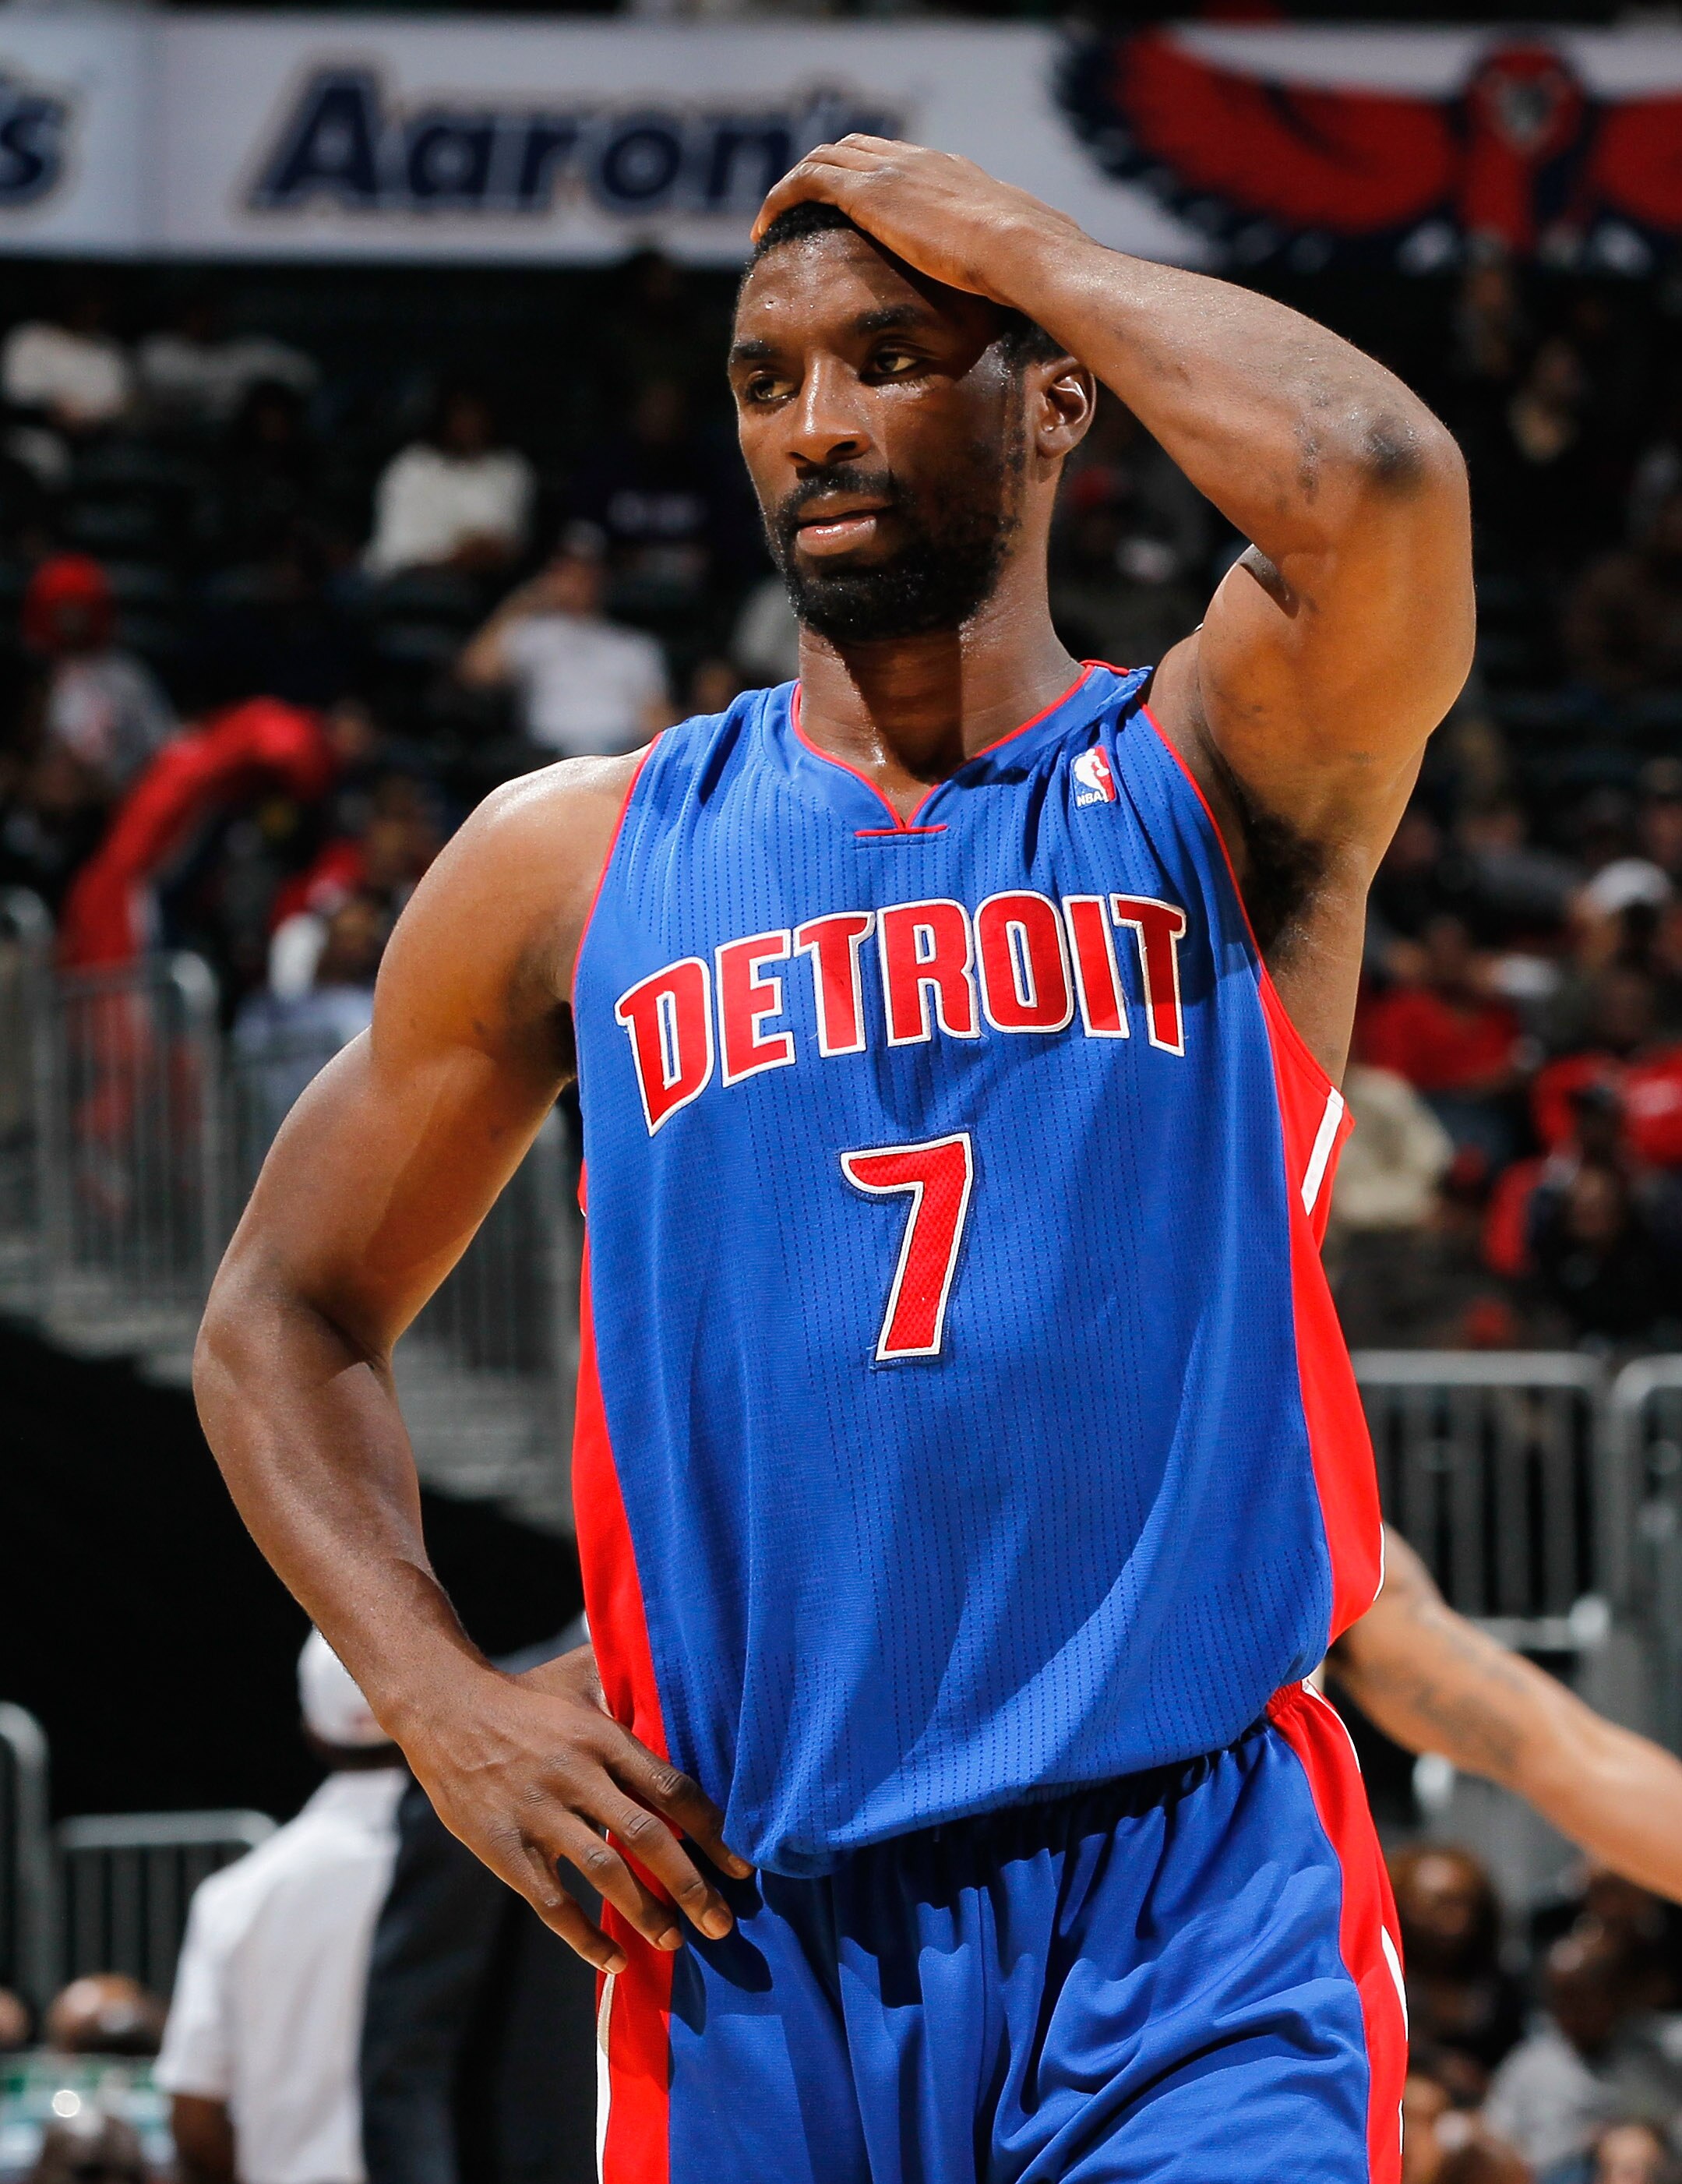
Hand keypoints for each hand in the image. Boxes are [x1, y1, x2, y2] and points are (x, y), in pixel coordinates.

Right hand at [402, 1644, 751, 1971]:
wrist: (444, 1709)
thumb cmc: (524, 1695)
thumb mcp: (579, 1675)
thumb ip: (629, 1680)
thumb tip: (686, 1671)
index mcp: (601, 1736)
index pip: (670, 1788)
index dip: (710, 1830)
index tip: (741, 1866)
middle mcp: (574, 1774)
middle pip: (645, 1835)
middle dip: (690, 1884)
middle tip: (721, 1922)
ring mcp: (538, 1812)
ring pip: (603, 1870)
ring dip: (644, 1911)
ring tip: (675, 1940)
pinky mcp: (504, 1847)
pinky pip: (550, 1902)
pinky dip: (583, 1936)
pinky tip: (614, 1960)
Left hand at [752, 136, 1082, 307]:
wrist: (1024, 252)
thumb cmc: (1032, 270)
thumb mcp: (1019, 262)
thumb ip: (1012, 267)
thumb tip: (1029, 294)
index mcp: (955, 174)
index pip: (902, 162)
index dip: (870, 179)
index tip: (852, 212)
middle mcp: (920, 162)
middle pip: (858, 148)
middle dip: (825, 172)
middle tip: (801, 209)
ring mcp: (893, 172)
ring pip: (826, 156)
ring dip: (795, 184)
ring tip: (771, 220)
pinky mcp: (869, 192)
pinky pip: (807, 180)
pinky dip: (781, 197)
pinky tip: (763, 228)